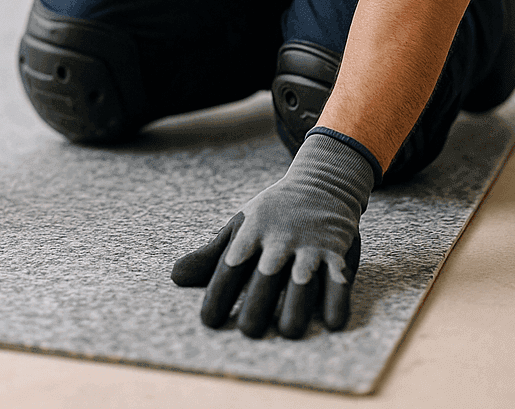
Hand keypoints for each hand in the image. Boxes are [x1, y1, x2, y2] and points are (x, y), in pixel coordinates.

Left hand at [171, 129, 378, 337]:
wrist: (323, 182)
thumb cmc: (274, 214)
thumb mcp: (241, 226)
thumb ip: (210, 255)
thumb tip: (175, 277)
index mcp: (252, 233)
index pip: (231, 265)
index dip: (219, 293)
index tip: (209, 321)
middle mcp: (280, 240)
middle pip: (266, 275)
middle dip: (257, 304)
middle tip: (248, 331)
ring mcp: (310, 246)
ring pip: (303, 279)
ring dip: (297, 306)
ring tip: (288, 332)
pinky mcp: (337, 253)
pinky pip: (339, 278)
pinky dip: (338, 300)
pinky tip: (332, 323)